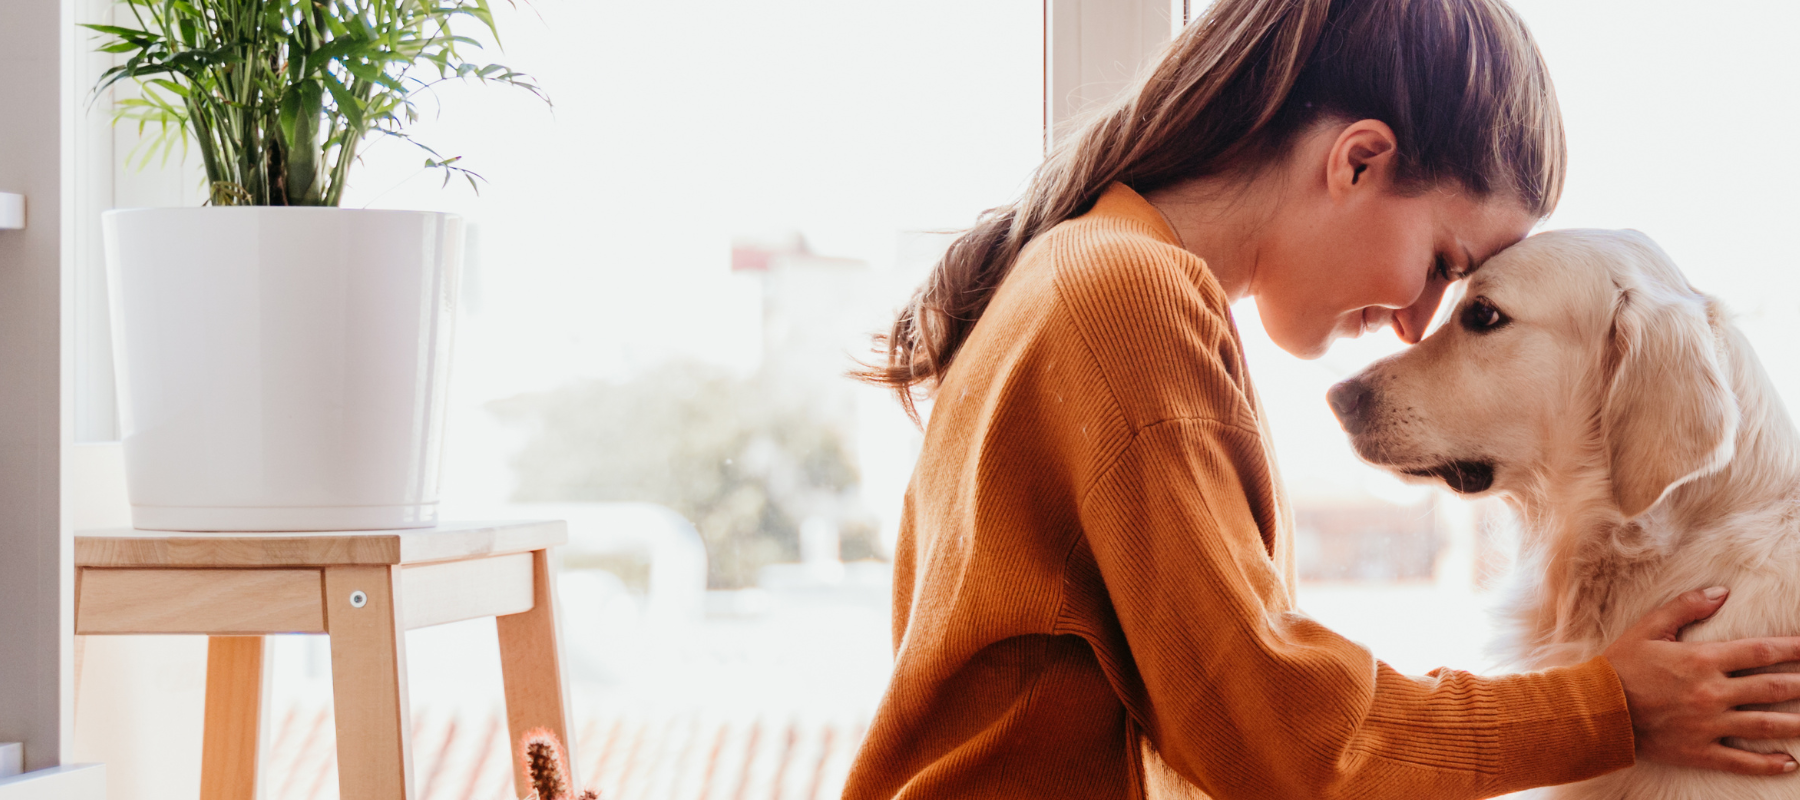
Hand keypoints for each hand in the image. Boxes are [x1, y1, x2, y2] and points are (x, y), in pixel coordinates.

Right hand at [1603, 586, 1799, 774]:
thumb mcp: (1648, 628)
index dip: (1792, 649)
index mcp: (1702, 660)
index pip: (1760, 651)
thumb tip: (1721, 592)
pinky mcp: (1699, 751)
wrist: (1596, 708)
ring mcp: (1708, 724)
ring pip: (1765, 724)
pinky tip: (1790, 762)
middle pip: (1772, 688)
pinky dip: (1768, 763)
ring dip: (1797, 723)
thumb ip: (1685, 606)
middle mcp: (1712, 693)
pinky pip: (1741, 760)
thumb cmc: (1620, 666)